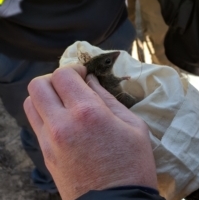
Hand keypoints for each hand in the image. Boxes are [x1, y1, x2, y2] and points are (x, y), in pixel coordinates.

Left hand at [23, 65, 156, 199]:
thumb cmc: (132, 164)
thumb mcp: (133, 125)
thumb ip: (108, 98)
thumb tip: (91, 81)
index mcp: (88, 113)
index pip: (63, 75)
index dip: (73, 68)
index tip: (84, 73)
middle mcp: (62, 124)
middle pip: (38, 85)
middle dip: (55, 78)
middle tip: (72, 84)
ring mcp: (49, 141)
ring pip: (31, 102)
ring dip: (46, 94)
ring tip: (65, 100)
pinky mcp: (45, 154)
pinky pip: (35, 122)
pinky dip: (45, 111)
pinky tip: (63, 118)